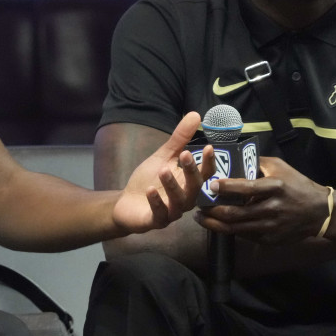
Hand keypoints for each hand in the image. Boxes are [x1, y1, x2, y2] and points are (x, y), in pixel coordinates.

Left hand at [112, 112, 214, 232]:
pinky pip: (159, 214)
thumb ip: (179, 139)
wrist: (126, 203)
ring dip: (172, 185)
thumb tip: (196, 114)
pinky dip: (155, 202)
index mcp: (189, 183)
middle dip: (191, 171)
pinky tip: (149, 190)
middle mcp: (185, 199)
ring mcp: (171, 211)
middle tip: (186, 154)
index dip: (208, 162)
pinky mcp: (155, 221)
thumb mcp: (163, 156)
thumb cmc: (149, 180)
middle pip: (195, 187)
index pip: (205, 174)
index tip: (209, 147)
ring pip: (178, 201)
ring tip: (163, 170)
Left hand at [194, 156, 330, 244]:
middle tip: (198, 205)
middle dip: (212, 211)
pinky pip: (243, 236)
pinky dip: (228, 230)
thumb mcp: (281, 167)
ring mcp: (270, 227)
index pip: (246, 188)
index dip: (225, 187)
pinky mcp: (269, 239)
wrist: (320, 212)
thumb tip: (233, 158)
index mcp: (275, 187)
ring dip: (214, 224)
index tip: (210, 184)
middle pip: (235, 214)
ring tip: (200, 217)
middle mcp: (272, 209)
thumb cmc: (298, 185)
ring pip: (235, 229)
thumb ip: (257, 163)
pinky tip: (218, 224)